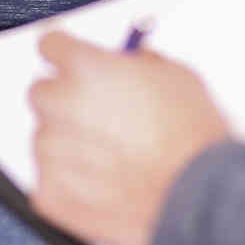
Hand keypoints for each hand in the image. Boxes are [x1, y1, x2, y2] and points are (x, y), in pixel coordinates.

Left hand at [27, 31, 228, 244]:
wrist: (202, 199)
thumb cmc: (193, 141)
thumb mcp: (177, 76)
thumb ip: (139, 64)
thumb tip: (128, 64)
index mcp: (86, 67)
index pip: (51, 46)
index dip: (67, 55)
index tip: (73, 64)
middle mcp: (61, 105)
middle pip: (42, 92)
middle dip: (65, 100)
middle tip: (100, 117)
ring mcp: (53, 151)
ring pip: (45, 139)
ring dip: (68, 144)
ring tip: (111, 159)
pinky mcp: (53, 194)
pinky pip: (48, 181)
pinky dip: (68, 184)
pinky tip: (103, 186)